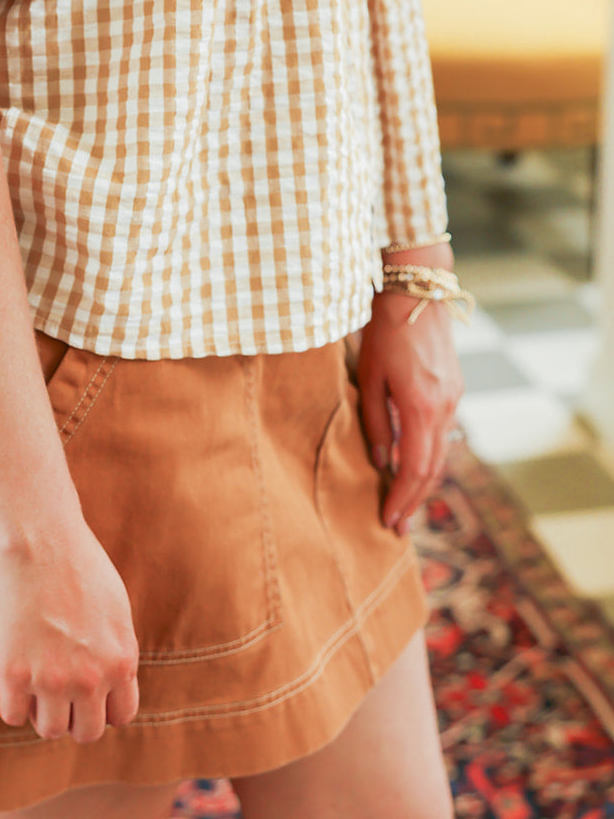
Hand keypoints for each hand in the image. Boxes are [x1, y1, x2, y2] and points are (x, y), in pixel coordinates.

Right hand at [0, 518, 139, 742]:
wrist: (37, 541)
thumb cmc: (76, 564)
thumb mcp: (114, 607)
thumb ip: (115, 649)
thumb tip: (112, 678)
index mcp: (121, 660)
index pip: (120, 717)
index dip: (102, 707)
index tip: (87, 691)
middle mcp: (91, 678)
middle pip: (86, 732)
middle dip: (74, 716)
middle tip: (59, 690)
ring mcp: (53, 680)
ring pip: (51, 730)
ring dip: (42, 711)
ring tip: (35, 680)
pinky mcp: (15, 675)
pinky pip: (13, 715)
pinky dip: (13, 702)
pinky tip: (13, 675)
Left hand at [356, 275, 464, 535]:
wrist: (416, 294)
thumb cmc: (383, 332)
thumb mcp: (368, 377)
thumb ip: (375, 421)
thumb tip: (382, 461)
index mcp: (421, 407)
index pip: (415, 468)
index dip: (401, 498)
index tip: (388, 520)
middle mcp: (444, 408)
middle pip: (433, 469)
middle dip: (415, 500)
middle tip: (398, 527)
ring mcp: (453, 399)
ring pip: (441, 453)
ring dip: (424, 483)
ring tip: (405, 505)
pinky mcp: (454, 390)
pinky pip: (442, 434)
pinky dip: (429, 457)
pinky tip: (412, 467)